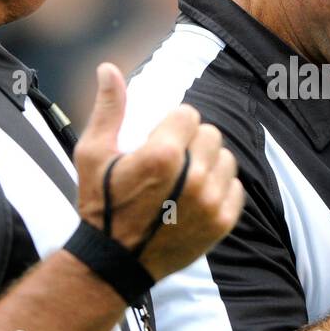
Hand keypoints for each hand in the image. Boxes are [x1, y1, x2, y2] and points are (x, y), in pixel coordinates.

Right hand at [74, 63, 244, 281]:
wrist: (113, 262)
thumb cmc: (100, 205)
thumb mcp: (93, 154)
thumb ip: (108, 109)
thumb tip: (108, 68)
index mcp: (163, 155)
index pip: (189, 114)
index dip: (172, 124)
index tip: (158, 140)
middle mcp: (193, 177)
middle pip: (211, 134)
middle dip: (192, 141)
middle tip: (171, 160)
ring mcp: (211, 202)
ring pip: (227, 159)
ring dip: (209, 163)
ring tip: (185, 178)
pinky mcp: (222, 222)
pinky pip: (236, 188)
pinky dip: (220, 189)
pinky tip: (197, 196)